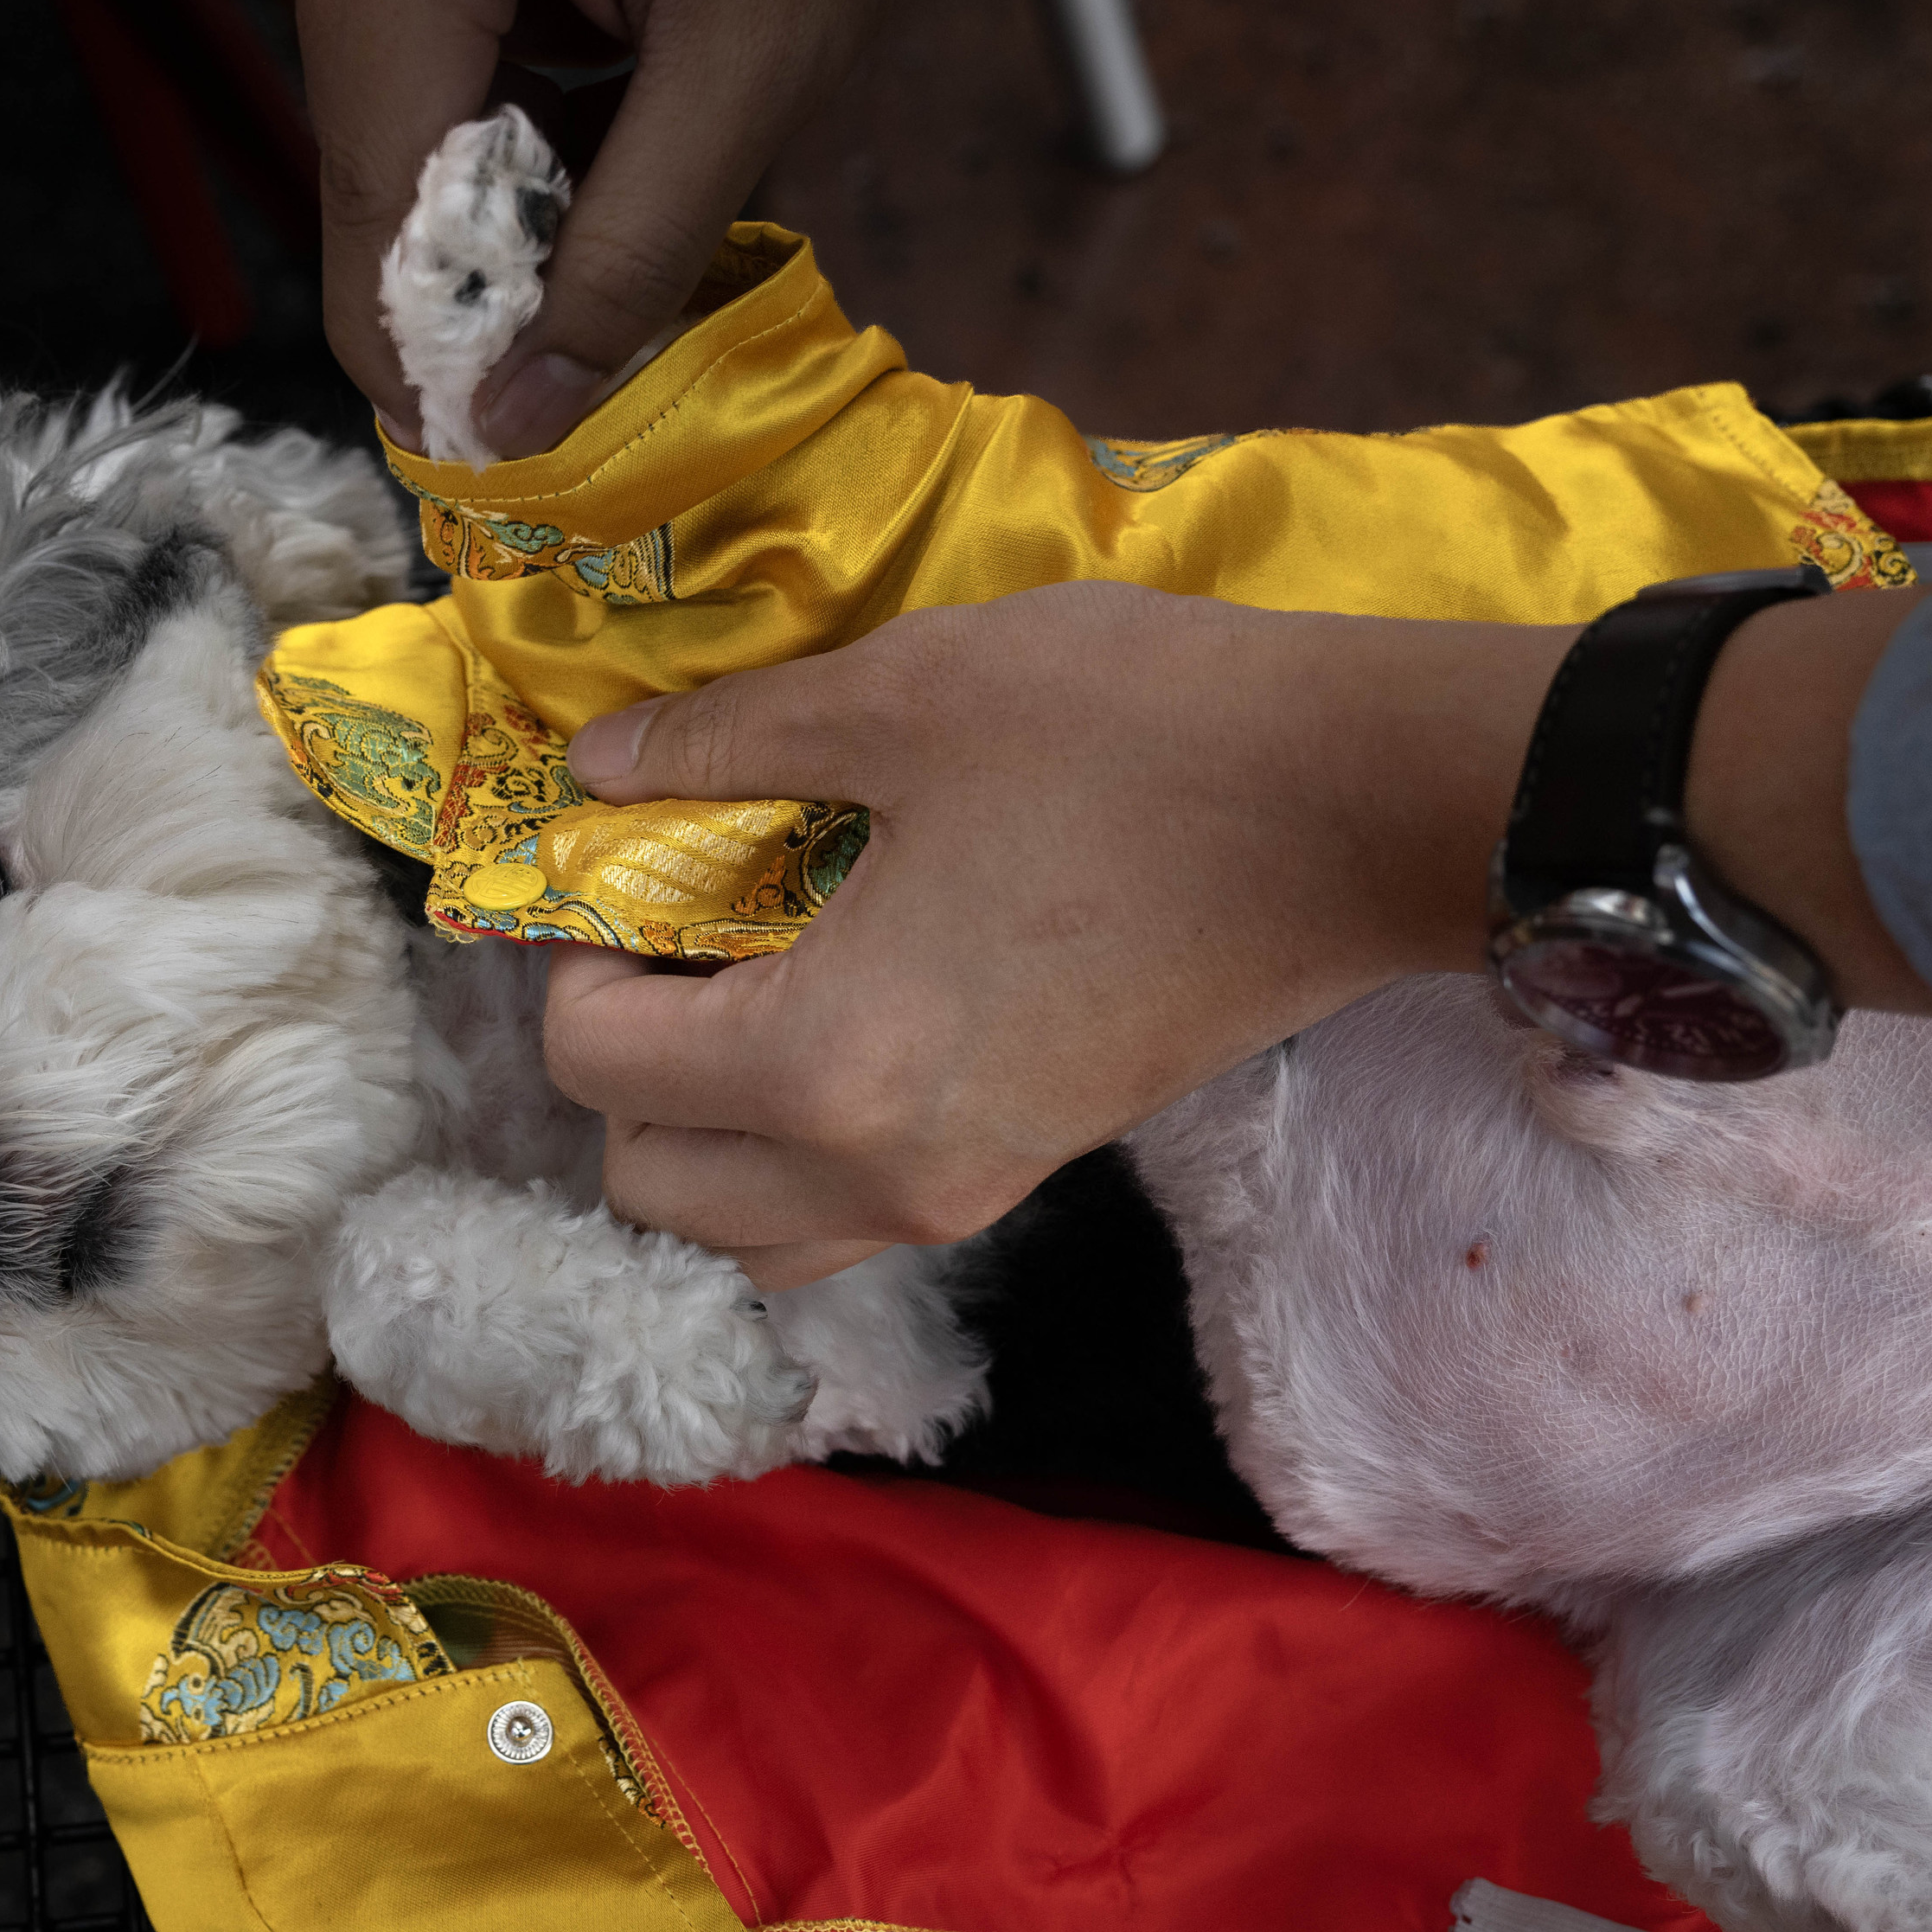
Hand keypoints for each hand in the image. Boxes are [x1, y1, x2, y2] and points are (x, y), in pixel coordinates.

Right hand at [301, 0, 880, 454]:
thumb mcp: (744, 65)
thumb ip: (637, 249)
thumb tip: (530, 415)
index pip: (372, 239)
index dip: (437, 375)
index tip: (522, 459)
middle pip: (389, 206)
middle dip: (504, 300)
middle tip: (615, 354)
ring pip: (429, 158)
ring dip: (538, 226)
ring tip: (661, 188)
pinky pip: (472, 88)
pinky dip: (553, 145)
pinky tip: (643, 131)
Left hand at [541, 585, 1574, 1287]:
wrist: (1358, 813)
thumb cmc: (1133, 735)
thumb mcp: (905, 694)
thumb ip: (726, 743)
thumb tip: (600, 766)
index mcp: (828, 1064)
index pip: (596, 1067)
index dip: (573, 962)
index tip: (619, 870)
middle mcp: (879, 1171)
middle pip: (650, 1189)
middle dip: (622, 1069)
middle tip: (672, 938)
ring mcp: (961, 1193)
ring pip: (747, 1236)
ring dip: (704, 1139)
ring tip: (744, 995)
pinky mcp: (1025, 1174)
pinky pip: (848, 1218)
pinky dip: (797, 1154)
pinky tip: (842, 1011)